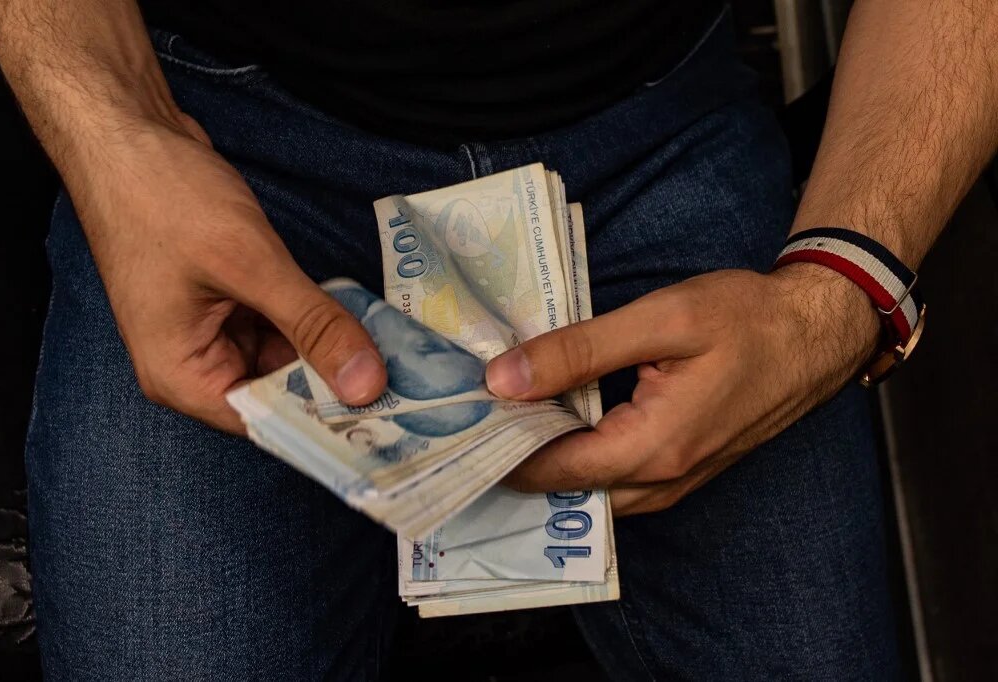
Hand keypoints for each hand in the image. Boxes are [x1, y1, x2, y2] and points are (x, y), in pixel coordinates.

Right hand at [66, 114, 386, 432]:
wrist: (127, 134)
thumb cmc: (166, 198)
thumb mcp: (250, 263)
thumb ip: (311, 325)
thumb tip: (367, 385)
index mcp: (181, 377)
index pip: (266, 424)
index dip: (326, 424)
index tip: (391, 423)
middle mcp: (194, 365)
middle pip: (278, 393)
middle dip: (336, 382)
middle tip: (411, 384)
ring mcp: (210, 332)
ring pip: (285, 358)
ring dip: (330, 348)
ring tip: (397, 352)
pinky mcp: (227, 302)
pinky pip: (279, 325)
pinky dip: (313, 319)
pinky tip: (360, 316)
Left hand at [486, 265, 879, 514]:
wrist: (818, 333)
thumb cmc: (748, 318)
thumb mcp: (662, 319)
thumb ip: (579, 351)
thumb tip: (503, 380)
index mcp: (651, 448)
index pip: (550, 470)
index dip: (497, 451)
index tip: (454, 427)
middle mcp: (660, 480)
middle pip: (565, 489)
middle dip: (513, 461)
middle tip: (466, 423)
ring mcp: (674, 481)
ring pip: (589, 490)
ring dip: (544, 461)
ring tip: (498, 420)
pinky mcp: (681, 467)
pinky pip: (614, 480)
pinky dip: (577, 458)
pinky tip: (552, 422)